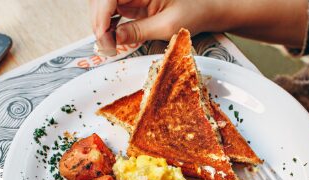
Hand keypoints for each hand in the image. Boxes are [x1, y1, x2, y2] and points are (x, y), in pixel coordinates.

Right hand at [88, 0, 307, 48]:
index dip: (101, 17)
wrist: (210, 9)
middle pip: (100, 1)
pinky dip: (109, 26)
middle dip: (98, 23)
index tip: (104, 38)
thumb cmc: (196, 11)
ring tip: (109, 46)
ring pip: (103, 6)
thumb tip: (113, 39)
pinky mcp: (132, 2)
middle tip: (106, 47)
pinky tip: (113, 39)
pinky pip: (112, 12)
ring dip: (101, 25)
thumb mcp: (167, 25)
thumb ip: (138, 32)